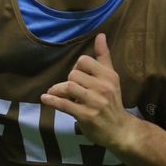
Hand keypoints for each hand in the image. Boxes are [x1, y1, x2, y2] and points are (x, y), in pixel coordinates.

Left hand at [40, 34, 140, 152]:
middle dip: (68, 80)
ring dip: (59, 90)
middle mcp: (103, 87)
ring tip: (56, 93)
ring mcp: (94, 102)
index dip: (77, 67)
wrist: (119, 130)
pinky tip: (45, 98)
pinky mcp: (86, 115)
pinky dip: (52, 100)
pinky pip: (64, 104)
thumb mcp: (111, 79)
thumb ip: (104, 57)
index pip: (84, 61)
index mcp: (108, 76)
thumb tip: (100, 35)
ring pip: (68, 87)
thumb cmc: (112, 102)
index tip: (79, 77)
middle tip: (70, 89)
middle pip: (74, 74)